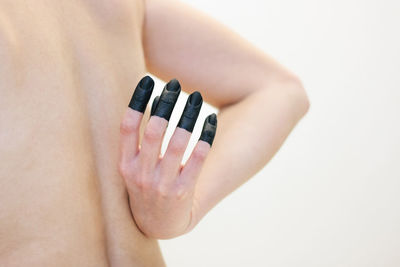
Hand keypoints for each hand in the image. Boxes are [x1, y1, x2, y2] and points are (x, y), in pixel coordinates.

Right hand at [119, 76, 216, 238]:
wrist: (158, 225)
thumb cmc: (145, 189)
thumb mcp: (131, 168)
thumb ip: (136, 142)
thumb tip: (151, 102)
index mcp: (126, 164)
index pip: (128, 126)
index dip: (137, 102)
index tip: (147, 80)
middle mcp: (141, 173)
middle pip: (155, 129)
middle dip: (165, 103)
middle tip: (175, 84)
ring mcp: (162, 184)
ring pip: (177, 141)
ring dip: (188, 115)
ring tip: (196, 97)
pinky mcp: (183, 191)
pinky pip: (197, 158)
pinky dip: (205, 137)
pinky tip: (210, 121)